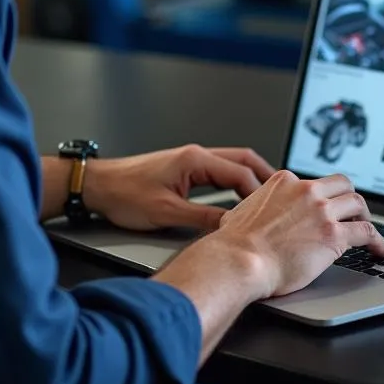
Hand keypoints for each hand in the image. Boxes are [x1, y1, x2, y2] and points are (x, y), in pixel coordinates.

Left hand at [84, 145, 274, 231]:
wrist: (99, 186)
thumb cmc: (124, 195)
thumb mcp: (167, 213)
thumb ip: (202, 220)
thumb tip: (231, 228)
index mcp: (195, 160)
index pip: (239, 174)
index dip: (259, 195)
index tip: (271, 212)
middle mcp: (195, 155)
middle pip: (242, 160)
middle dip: (264, 178)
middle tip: (284, 196)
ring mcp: (190, 160)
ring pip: (231, 164)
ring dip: (250, 179)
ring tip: (267, 199)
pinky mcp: (183, 169)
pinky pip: (218, 171)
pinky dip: (234, 182)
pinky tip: (239, 197)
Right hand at [212, 170, 383, 299]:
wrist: (241, 260)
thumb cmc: (235, 243)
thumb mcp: (241, 211)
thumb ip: (255, 207)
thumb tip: (252, 214)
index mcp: (284, 181)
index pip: (315, 183)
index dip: (323, 198)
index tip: (326, 209)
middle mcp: (305, 190)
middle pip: (342, 185)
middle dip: (349, 199)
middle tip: (353, 215)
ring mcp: (321, 211)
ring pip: (358, 203)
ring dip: (365, 217)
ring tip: (368, 232)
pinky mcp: (333, 235)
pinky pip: (367, 232)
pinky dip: (378, 241)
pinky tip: (380, 251)